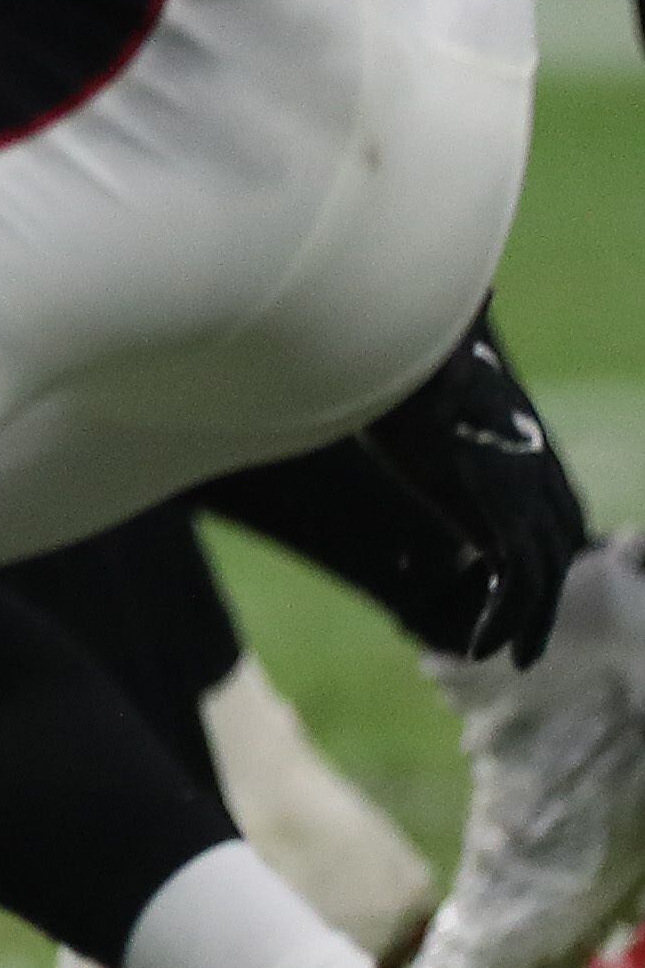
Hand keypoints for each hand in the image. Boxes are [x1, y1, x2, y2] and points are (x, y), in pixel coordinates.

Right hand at [353, 310, 591, 669]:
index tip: (523, 570)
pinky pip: (517, 586)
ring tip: (510, 658)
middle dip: (544, 588)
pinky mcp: (506, 520)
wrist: (412, 360)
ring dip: (531, 622)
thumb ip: (448, 368)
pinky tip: (482, 648)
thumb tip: (465, 309)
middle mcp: (540, 470)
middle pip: (559, 543)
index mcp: (528, 437)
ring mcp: (529, 496)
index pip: (559, 504)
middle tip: (526, 627)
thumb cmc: (406, 357)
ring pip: (545, 575)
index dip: (546, 541)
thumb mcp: (431, 368)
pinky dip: (504, 621)